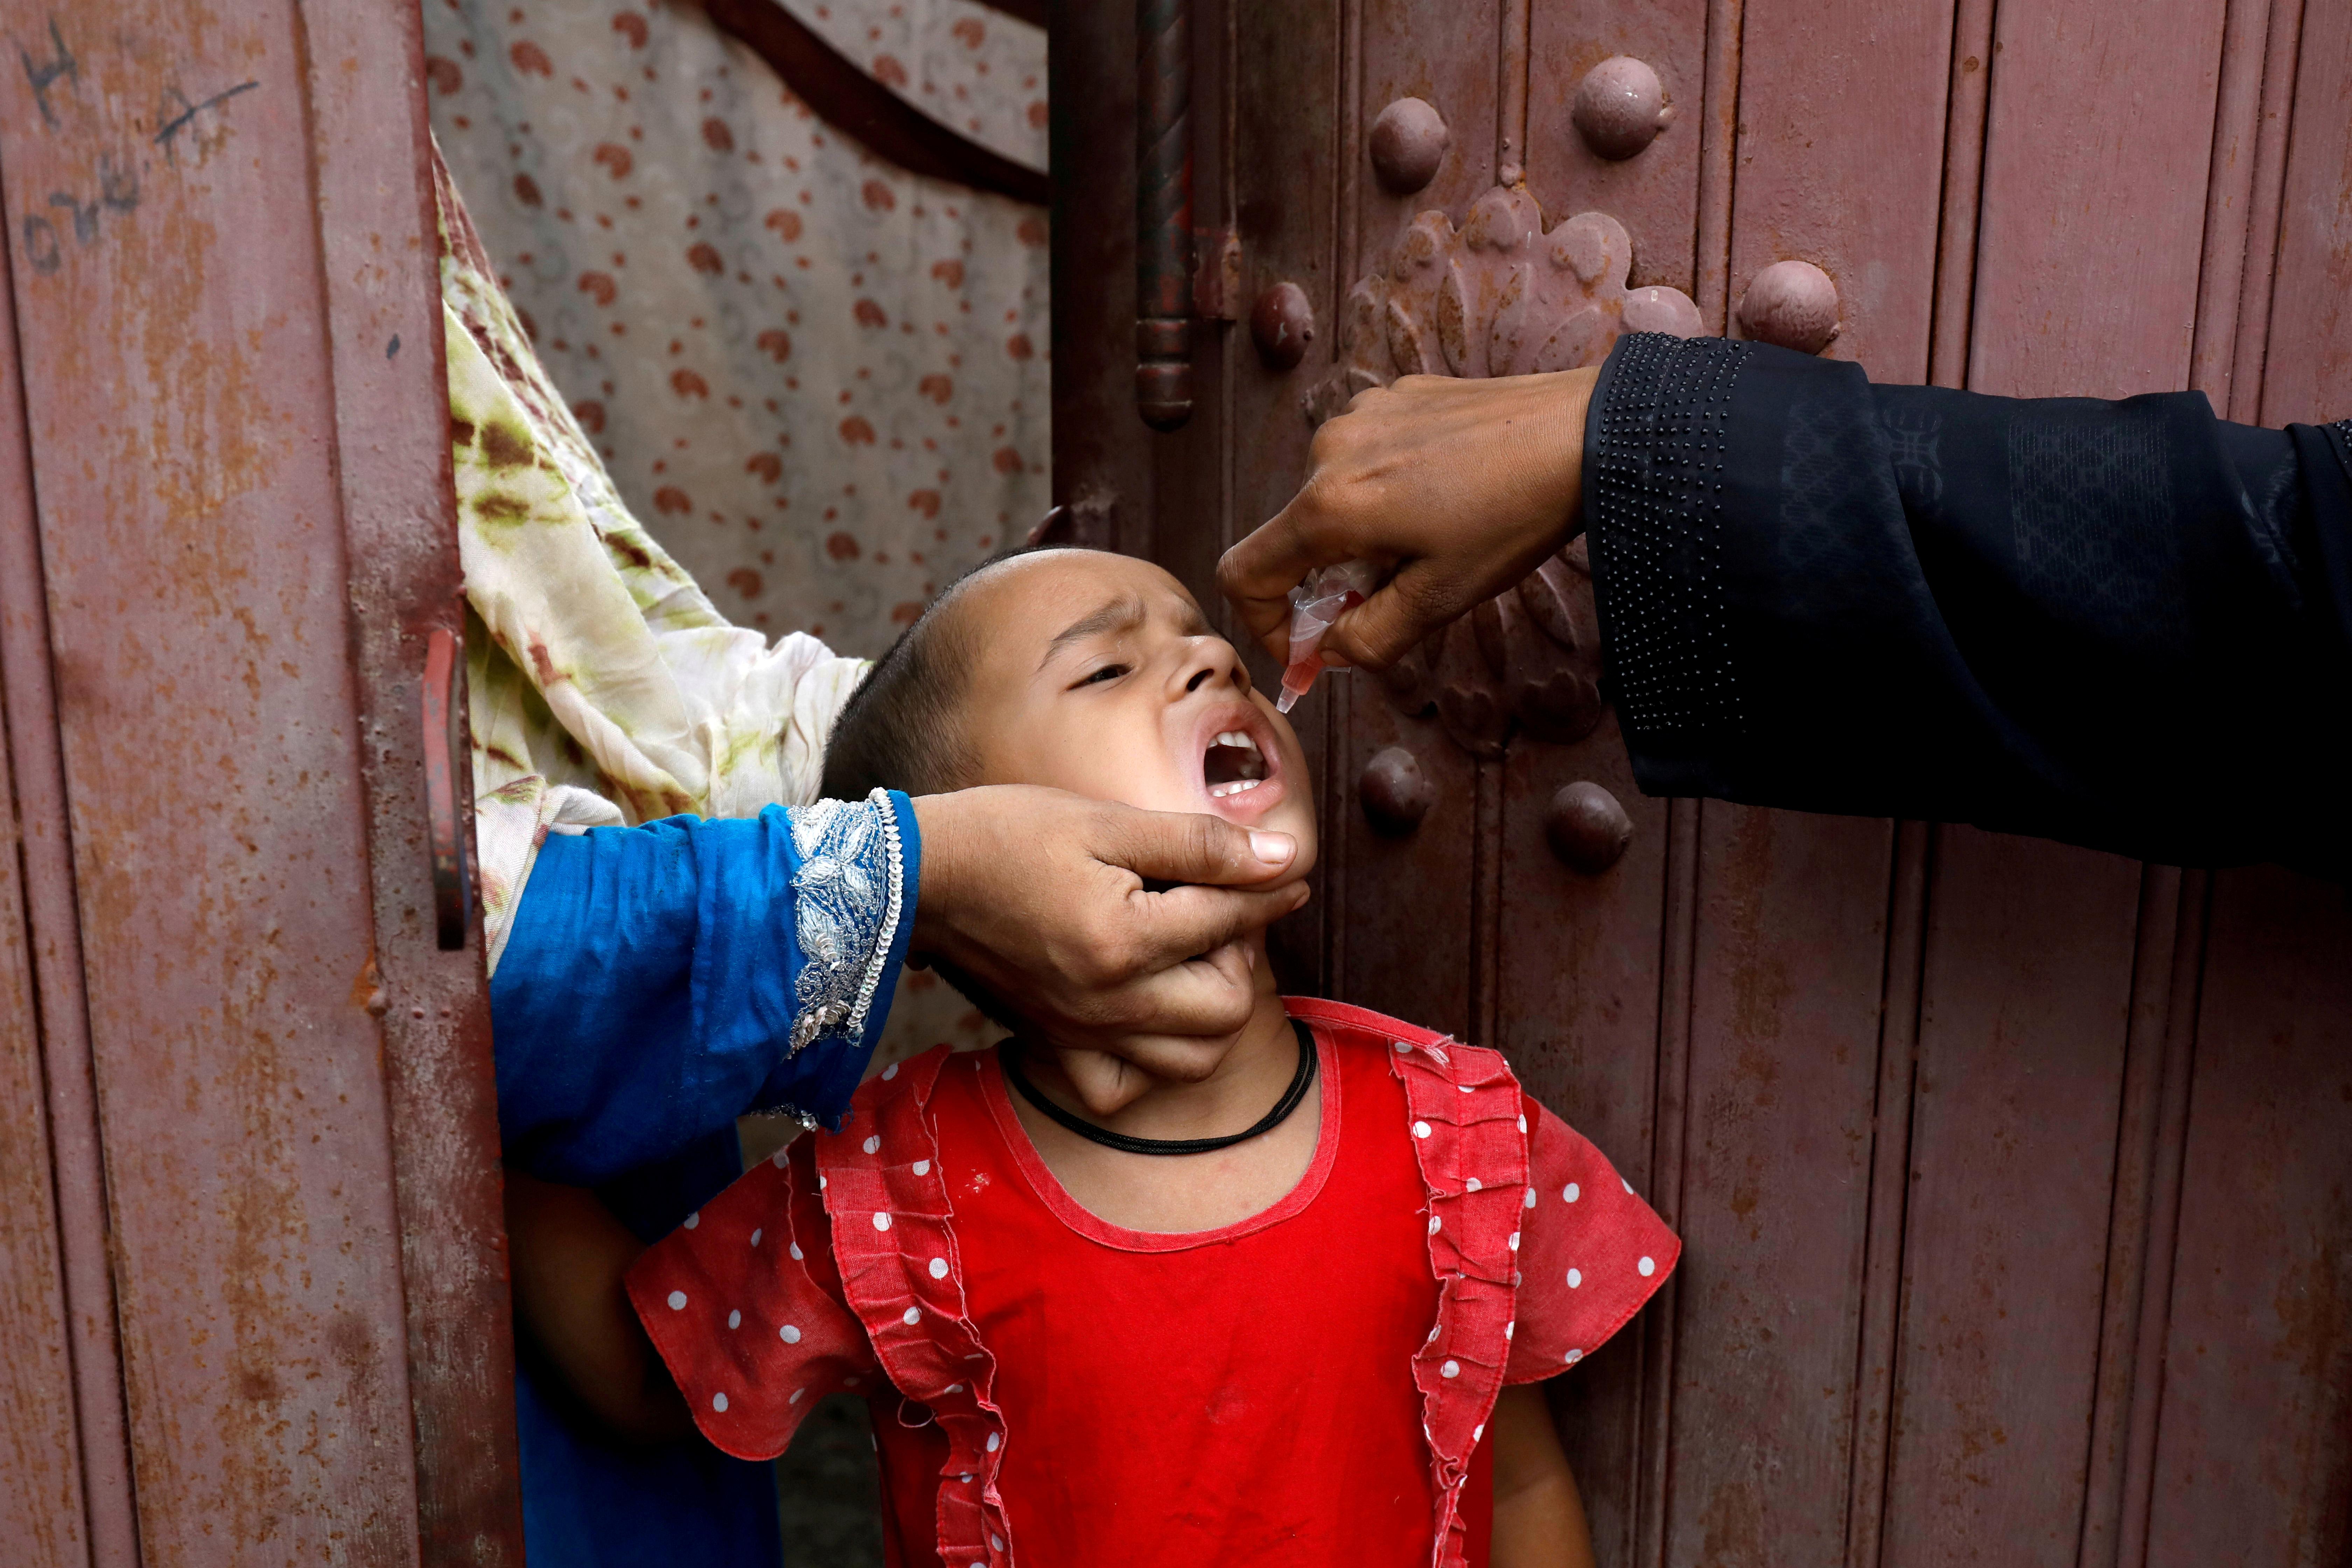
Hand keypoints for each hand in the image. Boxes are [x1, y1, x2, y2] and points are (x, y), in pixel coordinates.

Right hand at [909, 787, 1307, 1088]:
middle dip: (1240, 955)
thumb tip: (1283, 856)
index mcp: (1124, 939)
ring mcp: (1083, 1032)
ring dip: (1211, 1011)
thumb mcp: (1106, 821)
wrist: (915, 877)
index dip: (1268, 885)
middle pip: (1229, 1005)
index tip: (1284, 868)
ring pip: (1193, 1059)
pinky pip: (1121, 1090)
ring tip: (1192, 961)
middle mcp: (1108, 1002)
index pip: (1231, 918)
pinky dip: (1149, 1064)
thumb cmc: (1007, 833)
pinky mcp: (1056, 1043)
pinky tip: (1148, 1015)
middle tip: (1217, 912)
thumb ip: (1199, 845)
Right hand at [1217, 368, 1595, 671]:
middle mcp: (1329, 451)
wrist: (1586, 432)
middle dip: (1334, 578)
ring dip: (1367, 532)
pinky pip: (1369, 457)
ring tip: (1440, 534)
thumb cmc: (1515, 516)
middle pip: (1297, 536)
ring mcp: (1361, 415)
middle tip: (1405, 590)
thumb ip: (1368, 637)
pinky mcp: (1395, 396)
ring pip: (1336, 497)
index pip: (1245, 573)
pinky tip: (1453, 489)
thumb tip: (1329, 651)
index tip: (1308, 647)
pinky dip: (1390, 487)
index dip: (1264, 624)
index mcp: (1330, 507)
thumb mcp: (1442, 598)